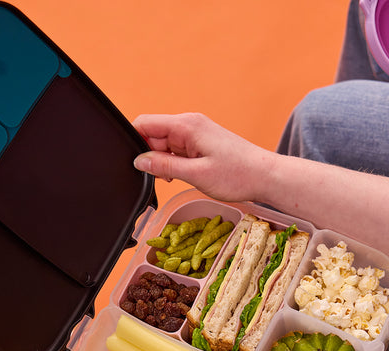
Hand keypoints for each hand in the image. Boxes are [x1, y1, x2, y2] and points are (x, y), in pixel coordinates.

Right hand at [132, 113, 273, 203]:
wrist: (265, 176)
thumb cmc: (236, 175)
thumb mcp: (195, 174)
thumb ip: (164, 166)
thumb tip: (138, 161)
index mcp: (186, 126)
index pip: (145, 123)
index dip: (134, 142)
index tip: (134, 163)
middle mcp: (188, 125)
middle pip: (152, 135)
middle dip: (150, 156)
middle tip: (162, 177)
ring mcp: (194, 133)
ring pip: (163, 144)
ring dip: (162, 162)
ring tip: (176, 178)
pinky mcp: (200, 143)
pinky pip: (175, 150)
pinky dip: (173, 163)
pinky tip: (181, 175)